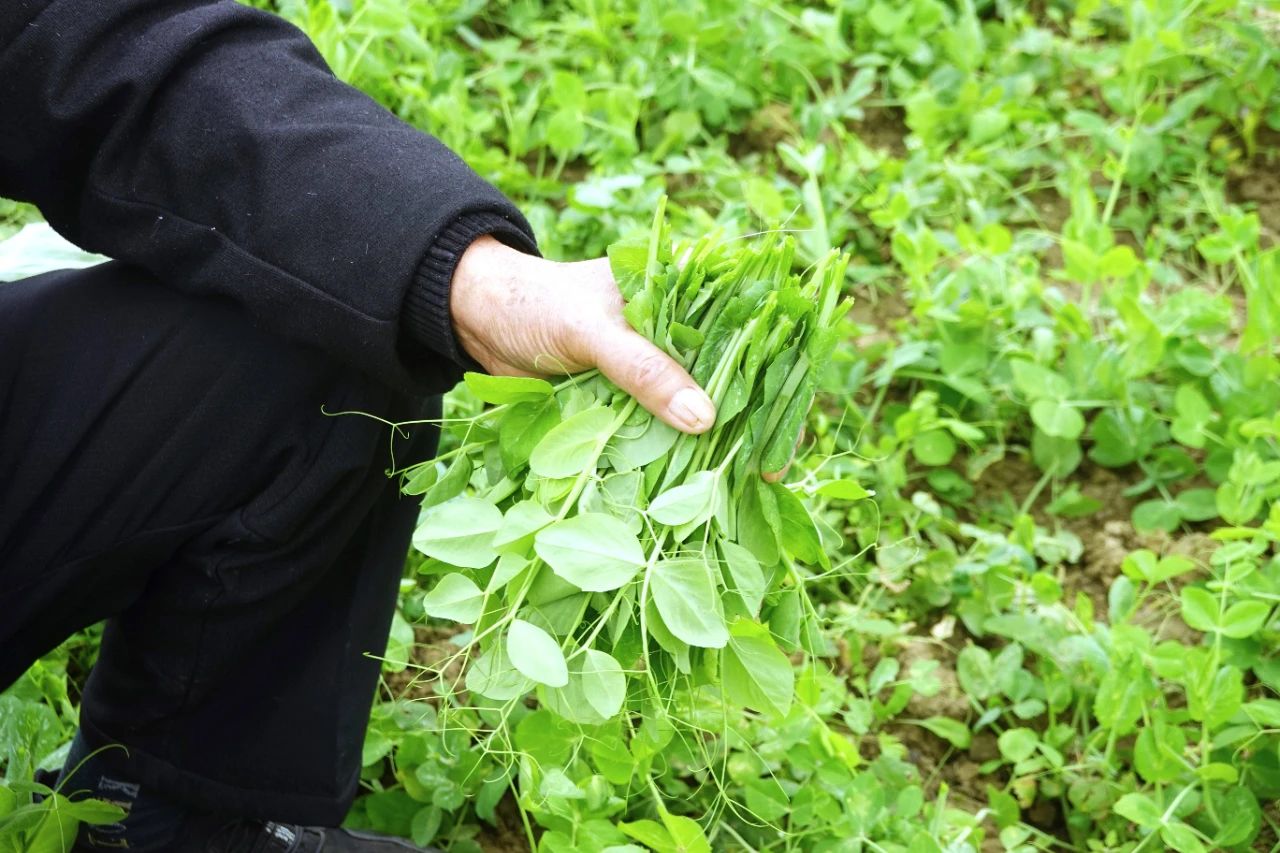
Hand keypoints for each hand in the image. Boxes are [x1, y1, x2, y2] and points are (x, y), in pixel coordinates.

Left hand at [449, 235, 799, 477]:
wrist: (475, 318)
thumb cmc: (535, 304)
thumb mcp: (593, 330)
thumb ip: (645, 369)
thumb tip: (705, 419)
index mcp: (683, 294)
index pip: (749, 334)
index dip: (775, 381)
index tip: (787, 430)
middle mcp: (676, 332)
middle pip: (730, 381)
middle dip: (750, 426)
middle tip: (770, 476)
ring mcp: (651, 370)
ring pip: (694, 411)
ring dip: (713, 449)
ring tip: (741, 491)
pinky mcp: (624, 401)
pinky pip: (656, 431)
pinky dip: (670, 457)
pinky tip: (690, 489)